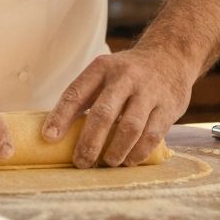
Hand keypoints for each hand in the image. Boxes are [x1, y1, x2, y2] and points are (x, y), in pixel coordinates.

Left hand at [42, 48, 193, 167]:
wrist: (169, 56)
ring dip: (115, 151)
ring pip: (129, 127)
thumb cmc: (126, 74)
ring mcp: (148, 91)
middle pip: (103, 113)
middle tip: (80, 162)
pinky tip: (128, 161)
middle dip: (89, 142)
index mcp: (102, 68)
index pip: (76, 93)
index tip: (49, 138)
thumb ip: (85, 96)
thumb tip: (58, 132)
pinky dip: (137, 152)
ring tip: (106, 163)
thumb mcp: (104, 73)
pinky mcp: (168, 106)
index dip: (61, 116)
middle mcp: (124, 77)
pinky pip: (152, 135)